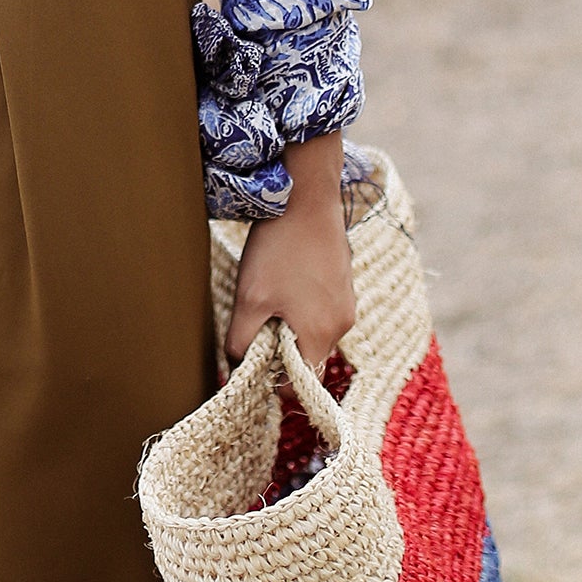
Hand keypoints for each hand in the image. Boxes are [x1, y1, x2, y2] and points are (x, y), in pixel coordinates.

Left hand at [222, 135, 353, 377]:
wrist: (306, 197)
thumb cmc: (278, 249)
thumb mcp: (250, 298)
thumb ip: (241, 342)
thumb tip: (234, 369)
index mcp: (322, 334)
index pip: (302, 384)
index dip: (275, 383)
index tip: (253, 367)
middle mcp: (342, 324)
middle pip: (308, 359)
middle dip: (281, 352)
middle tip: (256, 325)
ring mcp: (346, 302)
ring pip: (314, 333)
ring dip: (291, 328)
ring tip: (270, 299)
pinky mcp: (344, 284)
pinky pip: (322, 311)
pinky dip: (302, 308)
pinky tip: (284, 281)